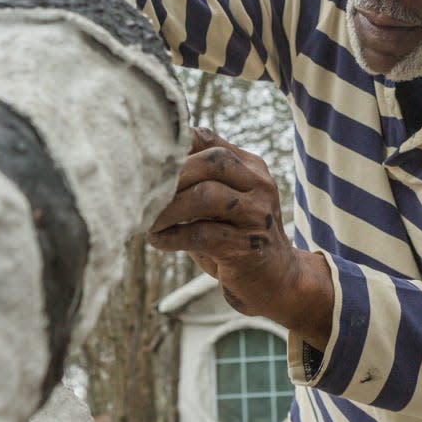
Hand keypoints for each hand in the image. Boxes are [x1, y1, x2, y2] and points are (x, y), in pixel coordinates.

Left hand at [149, 127, 332, 347]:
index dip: (172, 146)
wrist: (279, 281)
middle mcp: (260, 185)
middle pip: (212, 161)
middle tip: (141, 192)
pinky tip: (158, 240)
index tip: (142, 161)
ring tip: (147, 220)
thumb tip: (145, 165)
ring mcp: (257, 216)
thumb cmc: (237, 237)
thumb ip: (198, 181)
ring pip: (206, 196)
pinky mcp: (248, 247)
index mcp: (251, 167)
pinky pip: (203, 234)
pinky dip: (173, 237)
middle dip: (171, 176)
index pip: (208, 140)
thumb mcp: (223, 203)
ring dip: (167, 208)